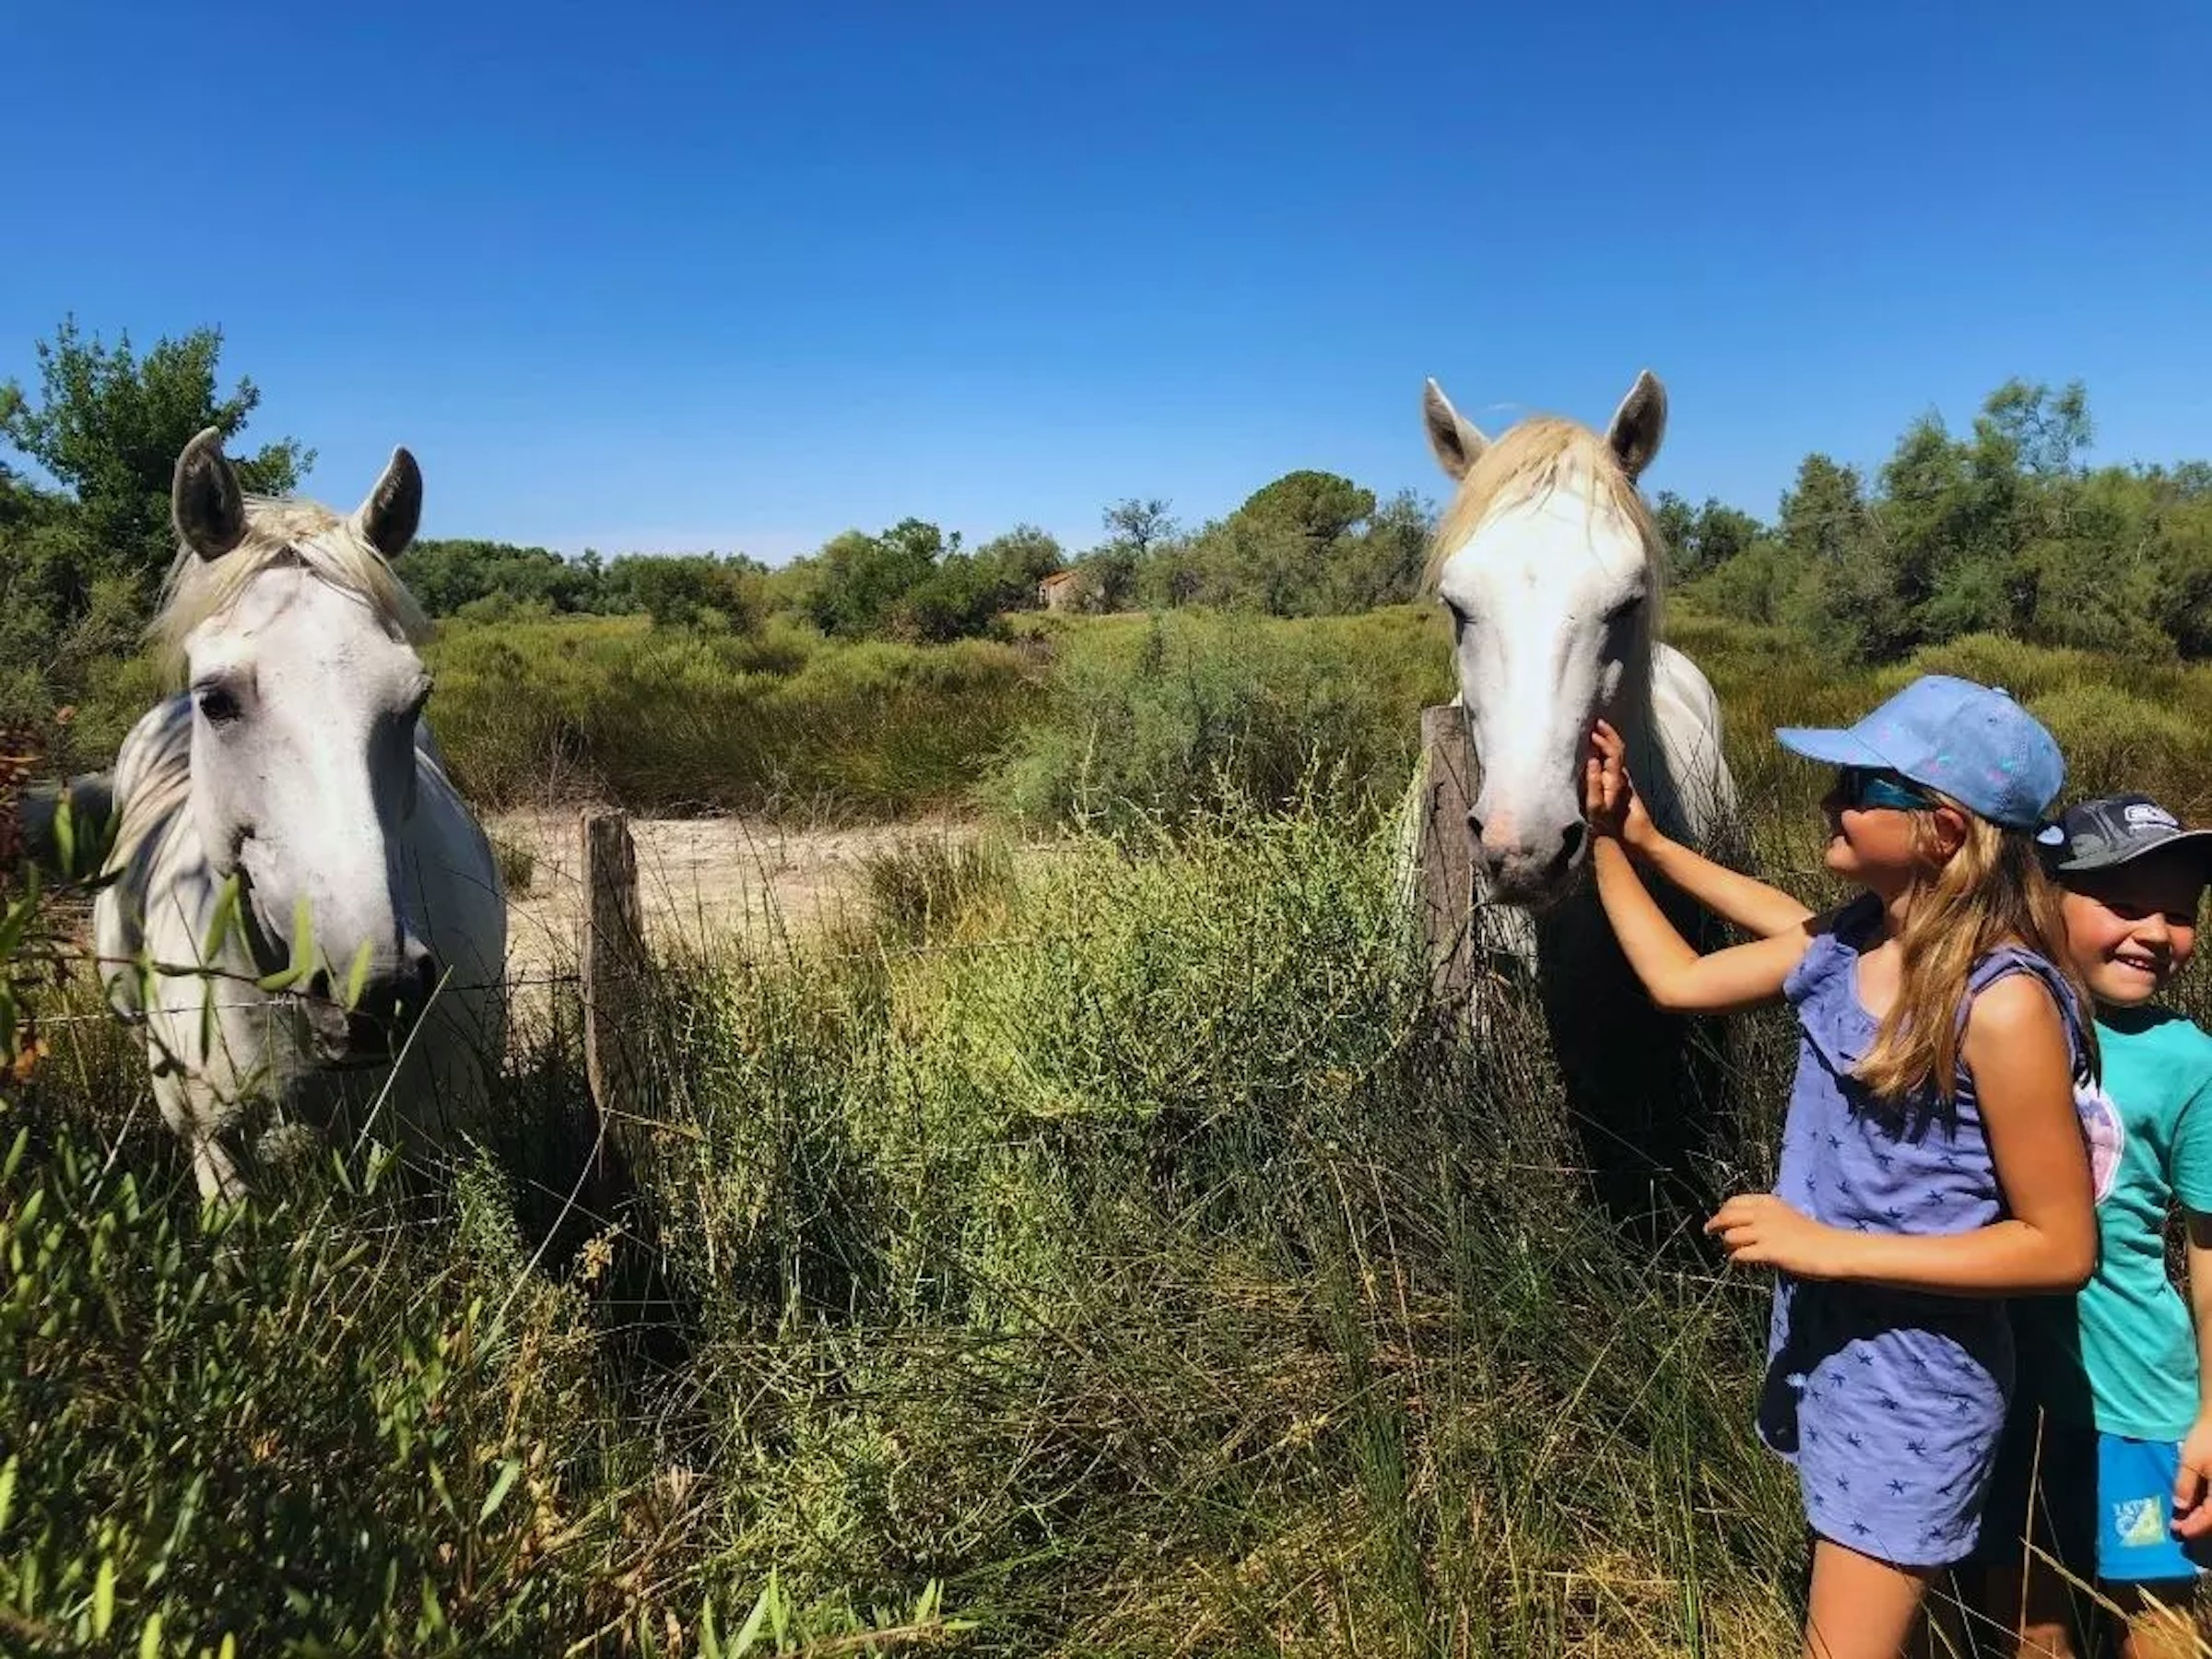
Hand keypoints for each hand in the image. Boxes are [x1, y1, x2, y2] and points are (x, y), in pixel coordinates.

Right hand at [1582, 720, 1656, 851]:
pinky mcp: (1622, 794)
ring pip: (1616, 759)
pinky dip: (1605, 759)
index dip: (1606, 736)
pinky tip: (1597, 760)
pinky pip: (1612, 769)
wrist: (1644, 845)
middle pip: (1617, 751)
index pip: (1615, 751)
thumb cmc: (1626, 830)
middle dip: (1607, 736)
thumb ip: (1597, 785)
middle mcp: (1624, 780)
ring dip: (1605, 746)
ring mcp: (1624, 786)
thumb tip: (1593, 760)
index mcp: (1620, 781)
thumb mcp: (1605, 810)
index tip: (1594, 726)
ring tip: (1592, 738)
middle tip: (1593, 726)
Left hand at [1705, 1193, 1847, 1278]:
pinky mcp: (1768, 1251)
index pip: (1734, 1202)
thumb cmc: (1814, 1236)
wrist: (1833, 1249)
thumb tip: (1747, 1225)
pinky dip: (1736, 1259)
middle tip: (1710, 1232)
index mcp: (1769, 1202)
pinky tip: (1740, 1263)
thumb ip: (1767, 1217)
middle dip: (1716, 1225)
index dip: (1723, 1211)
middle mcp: (1763, 1214)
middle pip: (1726, 1216)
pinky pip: (1740, 1254)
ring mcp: (1765, 1232)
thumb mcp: (1787, 1216)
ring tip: (1731, 1253)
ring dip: (1727, 1246)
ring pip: (1730, 1236)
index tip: (1720, 1219)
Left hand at [2174, 1418, 2211, 1539]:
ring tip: (2184, 1518)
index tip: (2179, 1532)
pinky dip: (2207, 1505)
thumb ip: (2185, 1485)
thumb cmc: (2207, 1440)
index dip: (2195, 1527)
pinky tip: (2195, 1505)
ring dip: (2203, 1516)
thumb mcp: (2191, 1462)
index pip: (2211, 1518)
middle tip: (2178, 1527)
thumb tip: (2180, 1506)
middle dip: (2199, 1524)